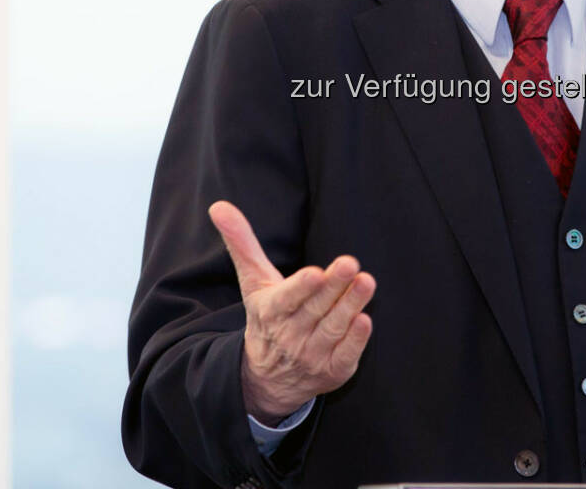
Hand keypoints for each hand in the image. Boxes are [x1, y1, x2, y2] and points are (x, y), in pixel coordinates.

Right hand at [208, 200, 375, 424]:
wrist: (266, 380)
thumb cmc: (267, 317)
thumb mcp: (253, 282)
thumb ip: (242, 243)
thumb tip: (218, 205)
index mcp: (271, 311)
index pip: (286, 298)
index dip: (301, 287)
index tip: (316, 272)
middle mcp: (290, 335)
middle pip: (316, 308)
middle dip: (334, 287)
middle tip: (351, 264)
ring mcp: (312, 355)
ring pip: (333, 328)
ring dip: (351, 306)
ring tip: (367, 282)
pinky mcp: (333, 370)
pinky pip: (346, 355)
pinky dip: (356, 341)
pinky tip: (365, 320)